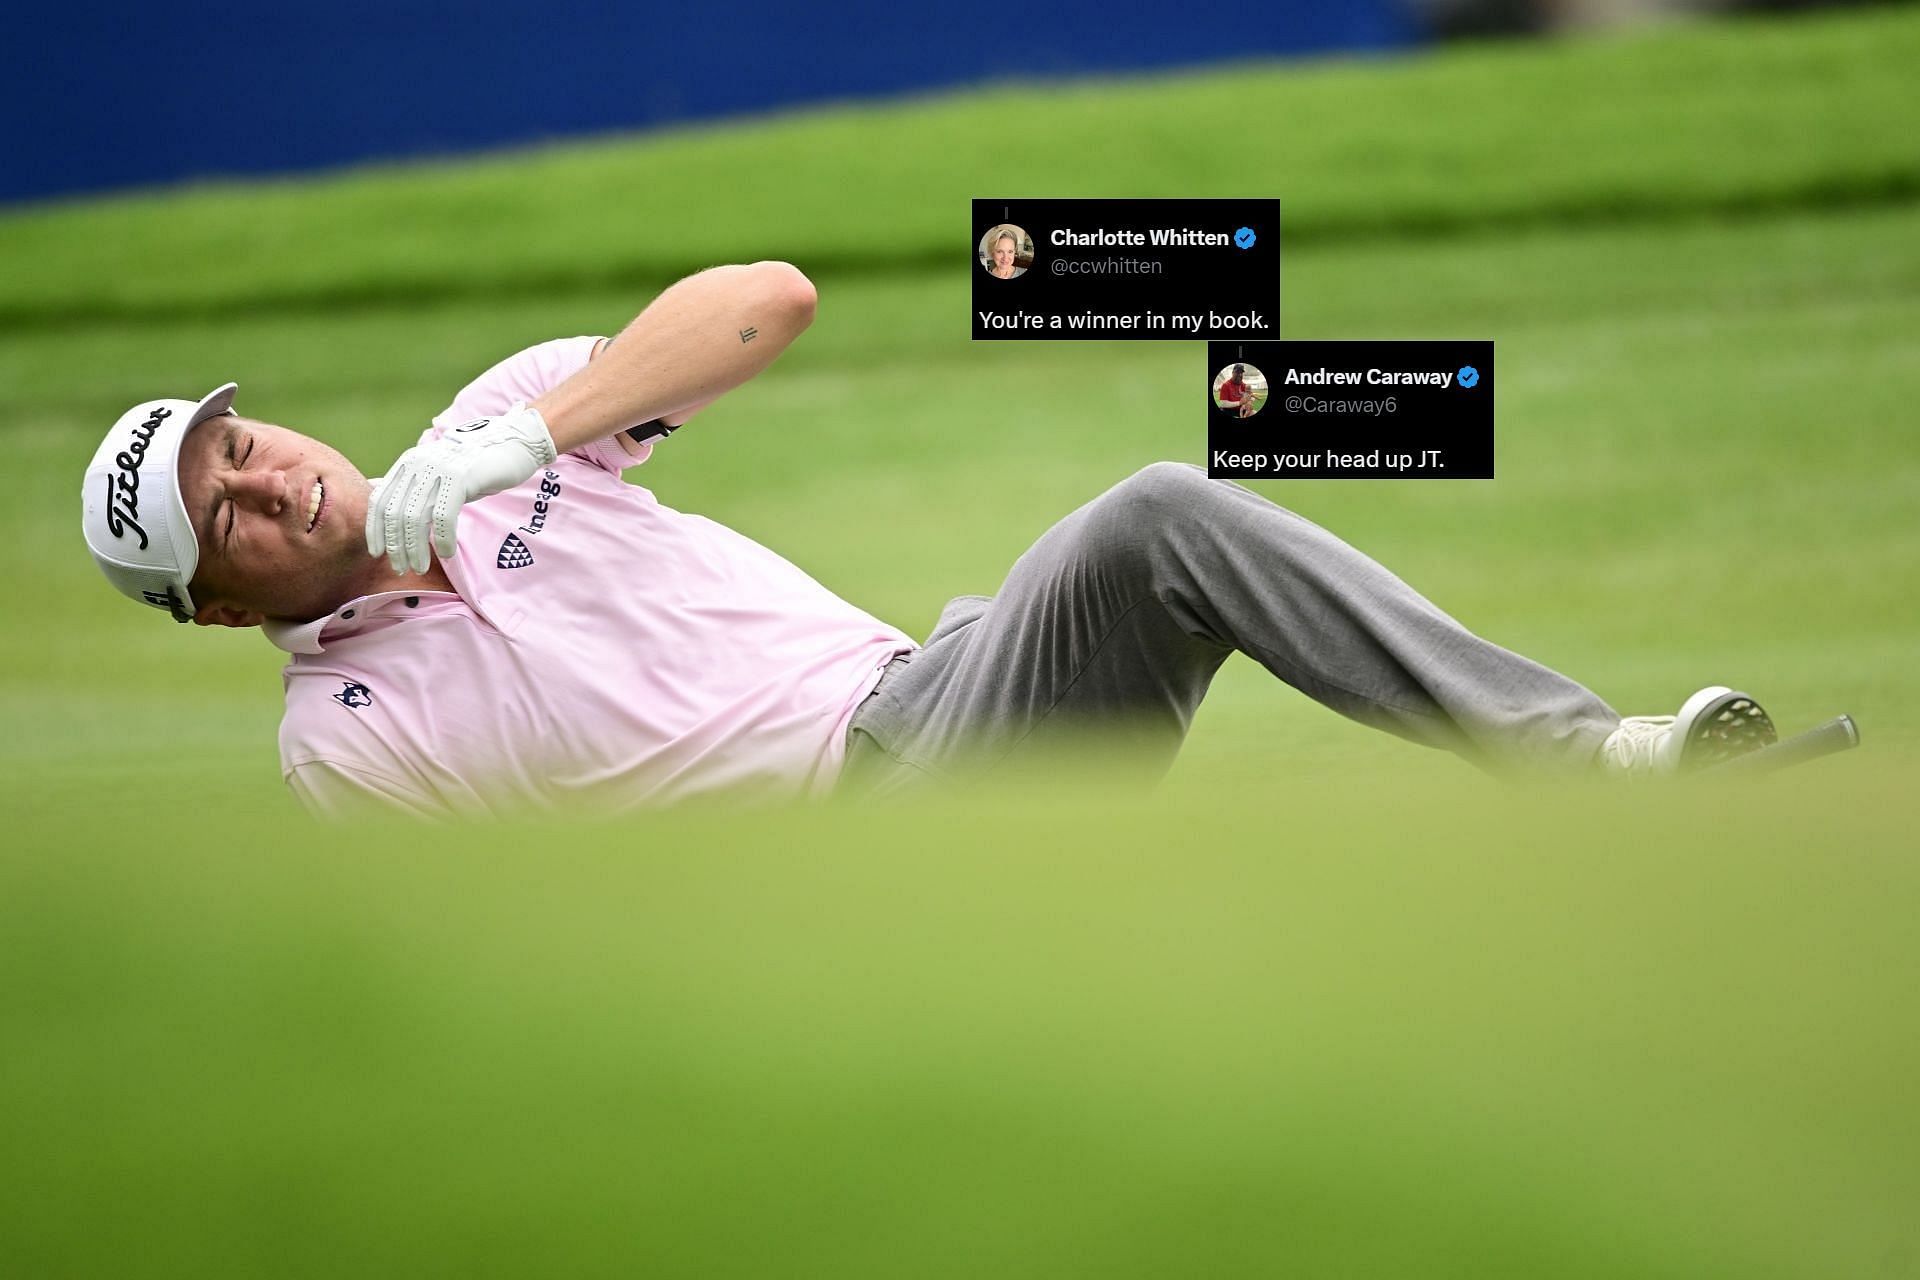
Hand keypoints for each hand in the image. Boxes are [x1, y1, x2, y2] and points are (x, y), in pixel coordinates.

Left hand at [365, 402, 557, 573]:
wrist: (514, 443)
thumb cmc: (477, 466)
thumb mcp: (440, 475)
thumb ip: (415, 488)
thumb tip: (386, 504)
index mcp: (408, 463)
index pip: (379, 499)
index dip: (375, 529)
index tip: (378, 553)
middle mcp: (418, 464)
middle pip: (395, 512)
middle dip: (396, 546)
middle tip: (402, 568)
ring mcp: (438, 469)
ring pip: (415, 517)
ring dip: (415, 548)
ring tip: (421, 567)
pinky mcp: (460, 477)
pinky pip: (444, 516)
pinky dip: (442, 539)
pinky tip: (448, 552)